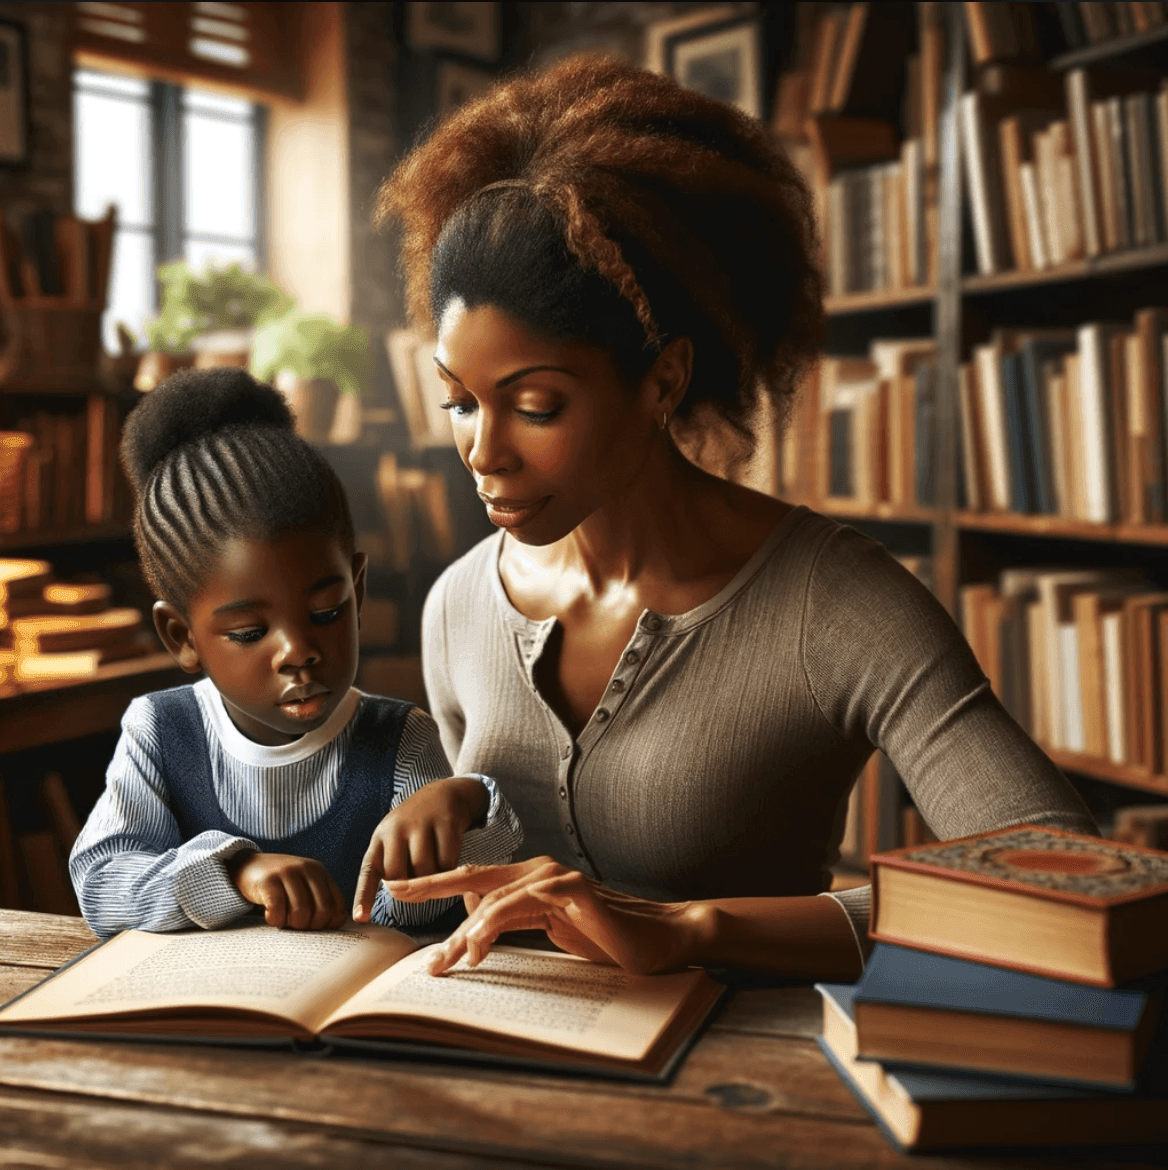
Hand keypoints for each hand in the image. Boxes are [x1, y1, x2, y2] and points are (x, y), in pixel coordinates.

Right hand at [227, 851, 346, 929]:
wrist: (247, 865)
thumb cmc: (280, 886)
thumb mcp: (303, 887)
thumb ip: (318, 901)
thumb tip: (331, 930)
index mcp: (320, 873)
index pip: (337, 907)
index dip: (328, 925)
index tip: (314, 928)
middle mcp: (307, 869)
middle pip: (322, 911)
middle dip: (310, 927)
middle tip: (296, 926)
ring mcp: (288, 873)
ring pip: (301, 912)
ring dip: (291, 925)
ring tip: (283, 920)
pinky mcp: (268, 881)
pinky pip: (278, 910)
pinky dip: (275, 920)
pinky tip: (270, 916)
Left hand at [352, 776, 488, 921]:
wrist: (443, 794)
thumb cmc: (415, 826)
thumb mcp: (395, 839)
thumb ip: (393, 865)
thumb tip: (402, 895)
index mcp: (380, 838)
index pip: (368, 871)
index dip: (364, 896)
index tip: (360, 918)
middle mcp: (396, 830)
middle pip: (399, 876)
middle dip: (409, 889)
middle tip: (421, 890)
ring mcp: (421, 824)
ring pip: (424, 870)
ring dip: (431, 881)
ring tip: (435, 876)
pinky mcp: (445, 823)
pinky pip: (447, 861)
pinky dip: (449, 870)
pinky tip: (449, 865)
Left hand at [385, 857, 703, 975]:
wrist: (660, 938)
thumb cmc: (608, 938)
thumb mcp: (552, 930)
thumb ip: (517, 920)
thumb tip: (474, 924)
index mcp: (533, 878)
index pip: (476, 878)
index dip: (436, 882)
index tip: (401, 887)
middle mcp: (540, 870)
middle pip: (473, 876)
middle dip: (430, 885)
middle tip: (394, 893)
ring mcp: (557, 877)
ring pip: (493, 898)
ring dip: (463, 932)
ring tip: (443, 962)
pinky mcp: (572, 892)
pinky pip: (520, 906)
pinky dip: (492, 926)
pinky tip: (476, 947)